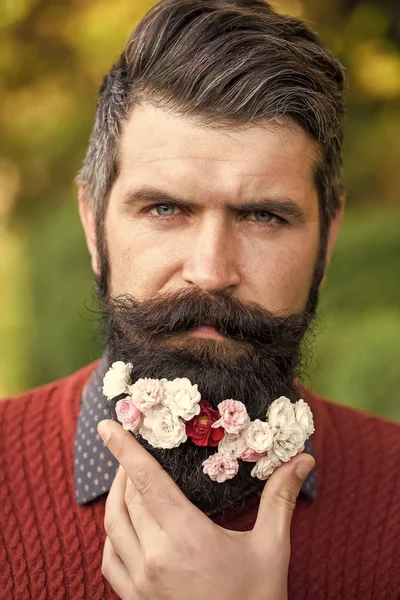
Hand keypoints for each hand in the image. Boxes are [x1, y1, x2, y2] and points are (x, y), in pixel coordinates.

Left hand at [97, 419, 313, 599]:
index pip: (146, 481)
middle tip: (133, 448)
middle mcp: (155, 557)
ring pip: (113, 526)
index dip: (125, 449)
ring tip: (126, 479)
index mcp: (186, 537)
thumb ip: (280, 499)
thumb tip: (303, 460)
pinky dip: (112, 534)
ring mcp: (140, 582)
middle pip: (128, 498)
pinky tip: (124, 527)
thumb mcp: (272, 548)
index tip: (107, 426)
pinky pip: (110, 559)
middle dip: (126, 468)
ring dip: (116, 497)